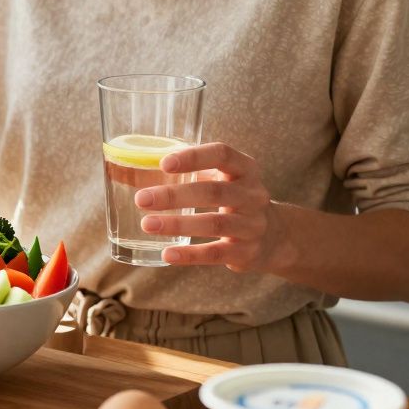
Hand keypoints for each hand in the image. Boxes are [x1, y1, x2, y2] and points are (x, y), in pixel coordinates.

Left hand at [133, 142, 288, 272]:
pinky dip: (190, 254)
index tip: (163, 163)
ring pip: (214, 223)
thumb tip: (132, 167)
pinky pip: (216, 252)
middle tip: (141, 199)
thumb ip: (189, 171)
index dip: (193, 157)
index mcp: (245, 169)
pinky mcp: (247, 252)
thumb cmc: (234, 199)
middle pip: (213, 191)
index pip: (222, 154)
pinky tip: (167, 253)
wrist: (276, 236)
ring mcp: (253, 225)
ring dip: (178, 224)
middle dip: (174, 195)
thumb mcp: (222, 178)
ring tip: (147, 225)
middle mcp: (253, 194)